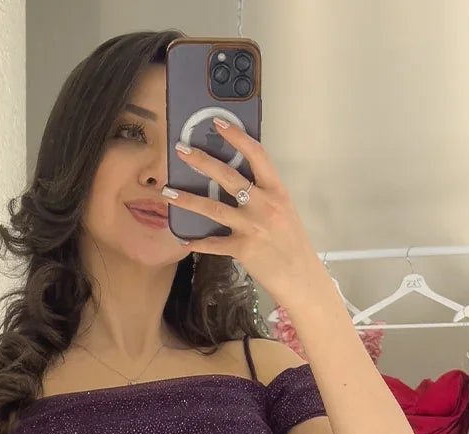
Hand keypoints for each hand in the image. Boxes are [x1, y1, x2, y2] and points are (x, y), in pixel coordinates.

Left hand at [164, 115, 322, 299]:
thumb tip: (235, 180)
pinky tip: (184, 239)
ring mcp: (251, 226)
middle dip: (201, 161)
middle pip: (228, 176)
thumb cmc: (292, 243)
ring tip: (167, 192)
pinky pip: (213, 244)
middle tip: (181, 150)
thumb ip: (263, 194)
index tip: (218, 123)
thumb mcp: (284, 210)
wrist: (300, 277)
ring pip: (213, 208)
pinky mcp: (242, 249)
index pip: (256, 154)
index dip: (237, 136)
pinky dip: (198, 243)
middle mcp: (263, 205)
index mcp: (276, 190)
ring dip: (187, 199)